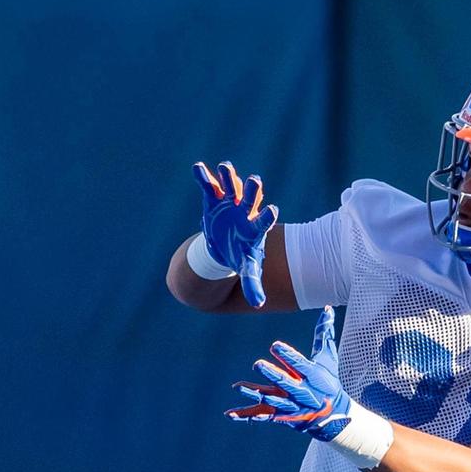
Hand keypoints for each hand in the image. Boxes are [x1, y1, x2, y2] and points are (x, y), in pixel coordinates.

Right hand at [192, 161, 278, 307]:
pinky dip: (204, 177)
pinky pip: (209, 185)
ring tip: (224, 167)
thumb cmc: (240, 255)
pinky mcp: (214, 198)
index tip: (273, 210)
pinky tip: (197, 168)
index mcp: (255, 227)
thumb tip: (259, 304)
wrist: (225, 245)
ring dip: (229, 177)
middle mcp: (245, 210)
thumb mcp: (247, 269)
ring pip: (232, 186)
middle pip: (251, 198)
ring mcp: (230, 202)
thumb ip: (253, 284)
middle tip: (254, 182)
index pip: (264, 220)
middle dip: (252, 190)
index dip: (267, 216)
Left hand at [227, 306, 352, 440]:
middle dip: (271, 374)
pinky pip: (260, 415)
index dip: (287, 356)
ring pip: (270, 399)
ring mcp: (289, 405)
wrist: (331, 414)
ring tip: (239, 386)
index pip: (299, 364)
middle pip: (284, 382)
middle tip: (257, 364)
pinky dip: (245, 415)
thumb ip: (324, 334)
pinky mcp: (279, 414)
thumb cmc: (328, 380)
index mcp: (313, 376)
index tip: (275, 345)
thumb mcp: (328, 357)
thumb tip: (327, 308)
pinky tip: (229, 413)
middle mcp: (301, 391)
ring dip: (255, 393)